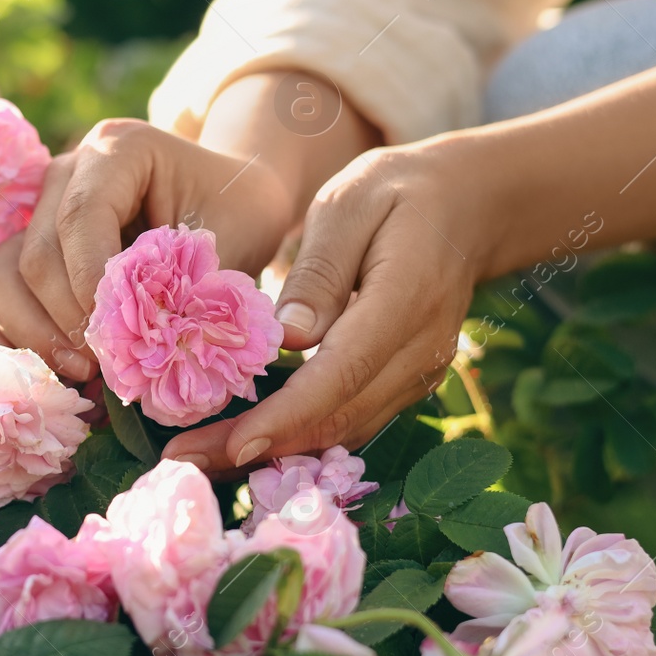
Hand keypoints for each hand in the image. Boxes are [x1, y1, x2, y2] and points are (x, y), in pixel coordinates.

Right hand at [0, 119, 294, 379]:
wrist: (233, 200)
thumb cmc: (239, 213)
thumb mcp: (232, 242)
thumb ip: (190, 287)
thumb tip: (140, 350)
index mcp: (117, 150)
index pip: (81, 218)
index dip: (88, 285)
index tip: (116, 340)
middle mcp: (64, 173)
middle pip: (35, 254)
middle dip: (66, 321)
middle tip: (107, 370)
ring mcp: (37, 212)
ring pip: (0, 276)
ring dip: (33, 334)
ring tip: (83, 374)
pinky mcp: (26, 249)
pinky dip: (10, 339)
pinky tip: (50, 375)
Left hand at [164, 143, 490, 469]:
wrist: (471, 207)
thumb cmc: (398, 192)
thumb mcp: (351, 203)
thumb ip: (320, 270)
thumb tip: (287, 338)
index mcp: (406, 300)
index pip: (341, 373)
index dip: (287, 416)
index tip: (232, 444)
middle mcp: (421, 352)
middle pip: (337, 417)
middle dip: (260, 448)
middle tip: (185, 462)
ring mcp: (419, 374)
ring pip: (344, 431)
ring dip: (275, 453)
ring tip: (200, 460)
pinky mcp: (407, 383)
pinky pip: (352, 421)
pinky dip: (300, 438)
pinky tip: (247, 445)